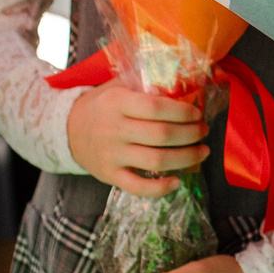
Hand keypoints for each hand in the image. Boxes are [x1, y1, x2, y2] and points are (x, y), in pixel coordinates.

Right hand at [65, 84, 208, 196]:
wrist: (70, 129)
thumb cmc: (104, 105)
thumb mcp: (119, 86)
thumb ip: (147, 84)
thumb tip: (187, 85)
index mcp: (116, 102)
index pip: (156, 107)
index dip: (182, 112)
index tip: (197, 113)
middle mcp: (113, 129)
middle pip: (161, 135)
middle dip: (190, 134)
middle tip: (203, 131)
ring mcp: (111, 155)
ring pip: (156, 161)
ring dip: (186, 158)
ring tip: (203, 152)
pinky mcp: (109, 176)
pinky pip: (138, 187)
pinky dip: (160, 188)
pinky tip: (178, 181)